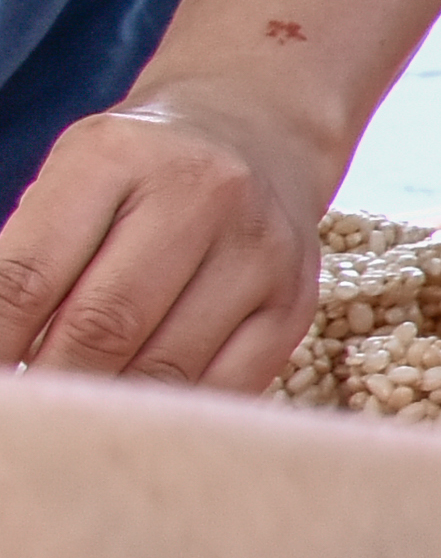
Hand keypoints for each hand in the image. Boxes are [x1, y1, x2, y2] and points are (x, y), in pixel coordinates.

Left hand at [0, 85, 330, 389]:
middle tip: (30, 420)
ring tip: (79, 419)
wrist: (257, 137)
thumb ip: (26, 263)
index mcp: (116, 156)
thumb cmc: (135, 176)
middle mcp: (201, 194)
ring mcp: (259, 250)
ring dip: (110, 409)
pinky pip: (224, 388)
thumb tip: (6, 362)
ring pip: (166, 369)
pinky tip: (141, 411)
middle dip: (51, 386)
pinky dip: (172, 414)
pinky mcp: (295, 302)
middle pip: (103, 327)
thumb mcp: (69, 183)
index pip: (27, 276)